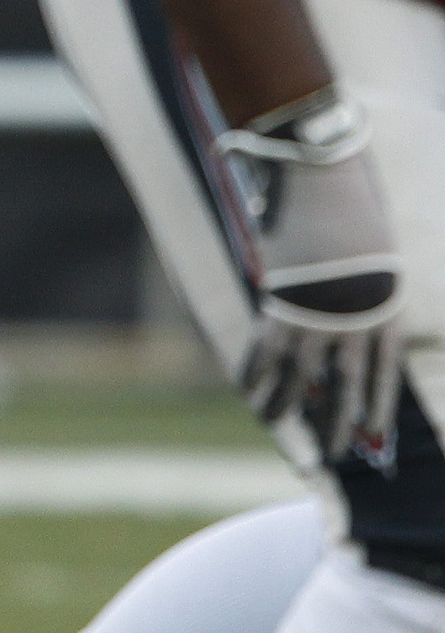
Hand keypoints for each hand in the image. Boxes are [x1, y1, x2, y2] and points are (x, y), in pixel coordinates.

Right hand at [217, 84, 403, 460]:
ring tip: (274, 426)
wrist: (323, 176)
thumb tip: (345, 322)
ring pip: (298, 380)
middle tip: (328, 456)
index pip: (383, 375)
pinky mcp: (281, 303)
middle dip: (333, 426)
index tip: (370, 433)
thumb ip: (363, 291)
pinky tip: (247, 390)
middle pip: (342, 389)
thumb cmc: (352, 206)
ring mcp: (316, 316)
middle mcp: (354, 323)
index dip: (375, 407)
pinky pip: (265, 350)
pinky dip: (253, 372)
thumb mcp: (374, 253)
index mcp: (385, 310)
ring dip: (284, 408)